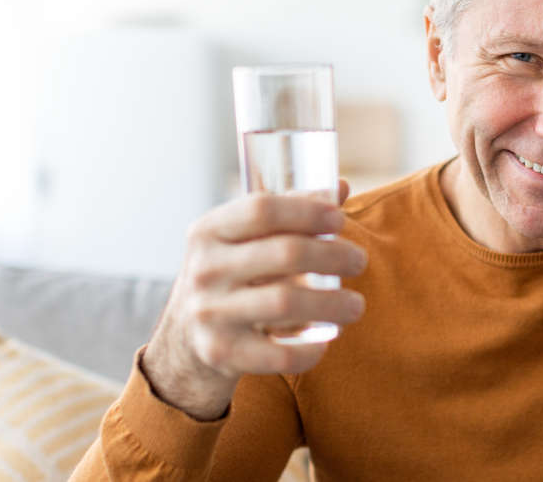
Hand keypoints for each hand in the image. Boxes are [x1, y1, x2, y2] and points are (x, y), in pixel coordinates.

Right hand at [143, 180, 365, 419]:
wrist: (184, 338)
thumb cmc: (231, 275)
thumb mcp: (243, 239)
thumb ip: (289, 212)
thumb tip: (340, 188)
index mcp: (208, 231)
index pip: (262, 209)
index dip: (307, 211)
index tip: (339, 219)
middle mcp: (204, 270)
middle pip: (285, 254)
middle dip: (333, 256)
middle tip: (359, 261)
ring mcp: (210, 314)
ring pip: (287, 303)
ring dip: (333, 303)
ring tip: (356, 305)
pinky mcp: (221, 354)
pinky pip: (277, 354)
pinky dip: (310, 349)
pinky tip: (326, 339)